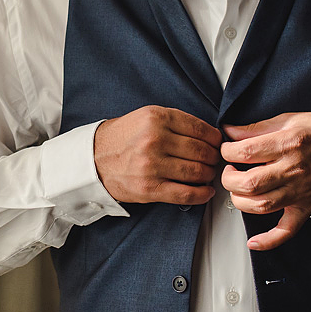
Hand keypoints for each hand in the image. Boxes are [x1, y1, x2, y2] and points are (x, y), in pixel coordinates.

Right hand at [94, 106, 223, 204]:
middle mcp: (155, 140)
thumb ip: (175, 122)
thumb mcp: (146, 117)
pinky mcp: (150, 187)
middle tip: (213, 160)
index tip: (217, 144)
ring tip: (206, 174)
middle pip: (202, 151)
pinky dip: (202, 194)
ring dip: (208, 175)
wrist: (93, 159)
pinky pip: (186, 193)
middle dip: (213, 158)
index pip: (200, 129)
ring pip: (197, 172)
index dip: (215, 138)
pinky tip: (205, 191)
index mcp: (157, 118)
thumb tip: (209, 134)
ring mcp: (152, 165)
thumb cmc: (121, 139)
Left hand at [220, 113, 310, 250]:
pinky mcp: (307, 207)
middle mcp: (294, 170)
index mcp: (288, 144)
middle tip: (230, 171)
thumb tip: (229, 132)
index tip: (227, 150)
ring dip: (240, 201)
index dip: (227, 152)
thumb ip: (256, 128)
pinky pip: (287, 230)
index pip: (245, 152)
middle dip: (229, 179)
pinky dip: (268, 240)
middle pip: (249, 183)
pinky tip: (254, 242)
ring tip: (238, 190)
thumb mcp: (288, 119)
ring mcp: (301, 192)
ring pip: (261, 206)